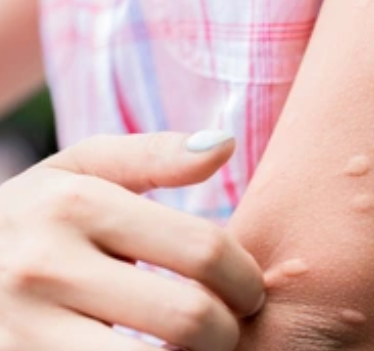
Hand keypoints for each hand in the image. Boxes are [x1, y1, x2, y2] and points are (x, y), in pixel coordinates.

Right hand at [0, 131, 264, 350]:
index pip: (204, 250)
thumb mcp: (79, 171)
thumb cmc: (36, 218)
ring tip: (196, 349)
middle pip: (189, 317)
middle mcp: (46, 266)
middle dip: (228, 331)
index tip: (248, 293)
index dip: (245, 279)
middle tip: (229, 329)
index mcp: (74, 205)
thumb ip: (153, 155)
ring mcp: (26, 329)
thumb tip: (225, 143)